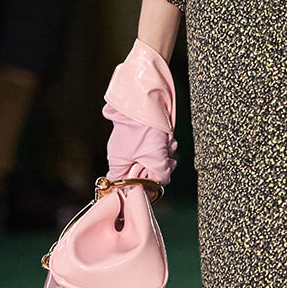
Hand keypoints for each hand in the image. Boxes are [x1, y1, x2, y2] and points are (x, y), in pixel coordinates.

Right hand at [104, 39, 176, 182]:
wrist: (148, 98)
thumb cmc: (146, 128)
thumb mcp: (155, 158)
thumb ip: (158, 176)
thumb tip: (160, 183)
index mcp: (118, 162)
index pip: (122, 185)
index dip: (138, 189)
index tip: (151, 186)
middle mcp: (123, 154)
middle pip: (142, 173)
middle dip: (157, 168)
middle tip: (166, 161)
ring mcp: (133, 143)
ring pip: (151, 159)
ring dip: (163, 154)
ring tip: (168, 145)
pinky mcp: (143, 134)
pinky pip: (155, 146)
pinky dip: (164, 144)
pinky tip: (168, 139)